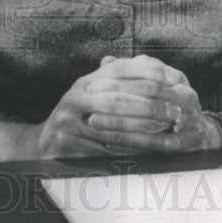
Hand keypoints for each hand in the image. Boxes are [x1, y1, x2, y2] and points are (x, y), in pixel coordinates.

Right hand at [18, 54, 218, 158]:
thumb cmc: (80, 117)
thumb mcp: (95, 94)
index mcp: (85, 82)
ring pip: (114, 127)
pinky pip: (106, 149)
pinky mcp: (69, 144)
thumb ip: (120, 81)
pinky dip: (131, 152)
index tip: (175, 80)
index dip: (148, 73)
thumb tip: (161, 69)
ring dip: (146, 133)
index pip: (120, 70)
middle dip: (150, 106)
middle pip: (118, 98)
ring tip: (170, 134)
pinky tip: (151, 153)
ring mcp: (70, 121)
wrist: (45, 144)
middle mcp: (76, 97)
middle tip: (176, 112)